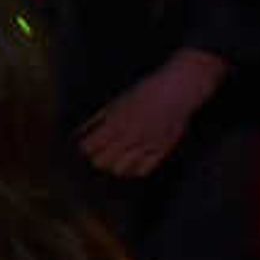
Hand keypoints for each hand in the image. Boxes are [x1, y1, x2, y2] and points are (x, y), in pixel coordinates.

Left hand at [76, 47, 225, 176]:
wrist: (180, 89)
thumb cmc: (146, 91)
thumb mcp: (116, 103)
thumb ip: (97, 120)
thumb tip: (80, 134)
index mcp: (116, 123)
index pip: (89, 147)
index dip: (85, 147)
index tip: (87, 145)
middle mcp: (130, 137)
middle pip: (101, 162)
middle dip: (97, 158)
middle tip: (100, 152)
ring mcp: (147, 145)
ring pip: (120, 170)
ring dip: (113, 165)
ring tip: (115, 158)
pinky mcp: (163, 150)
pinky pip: (143, 170)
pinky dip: (133, 169)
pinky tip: (131, 162)